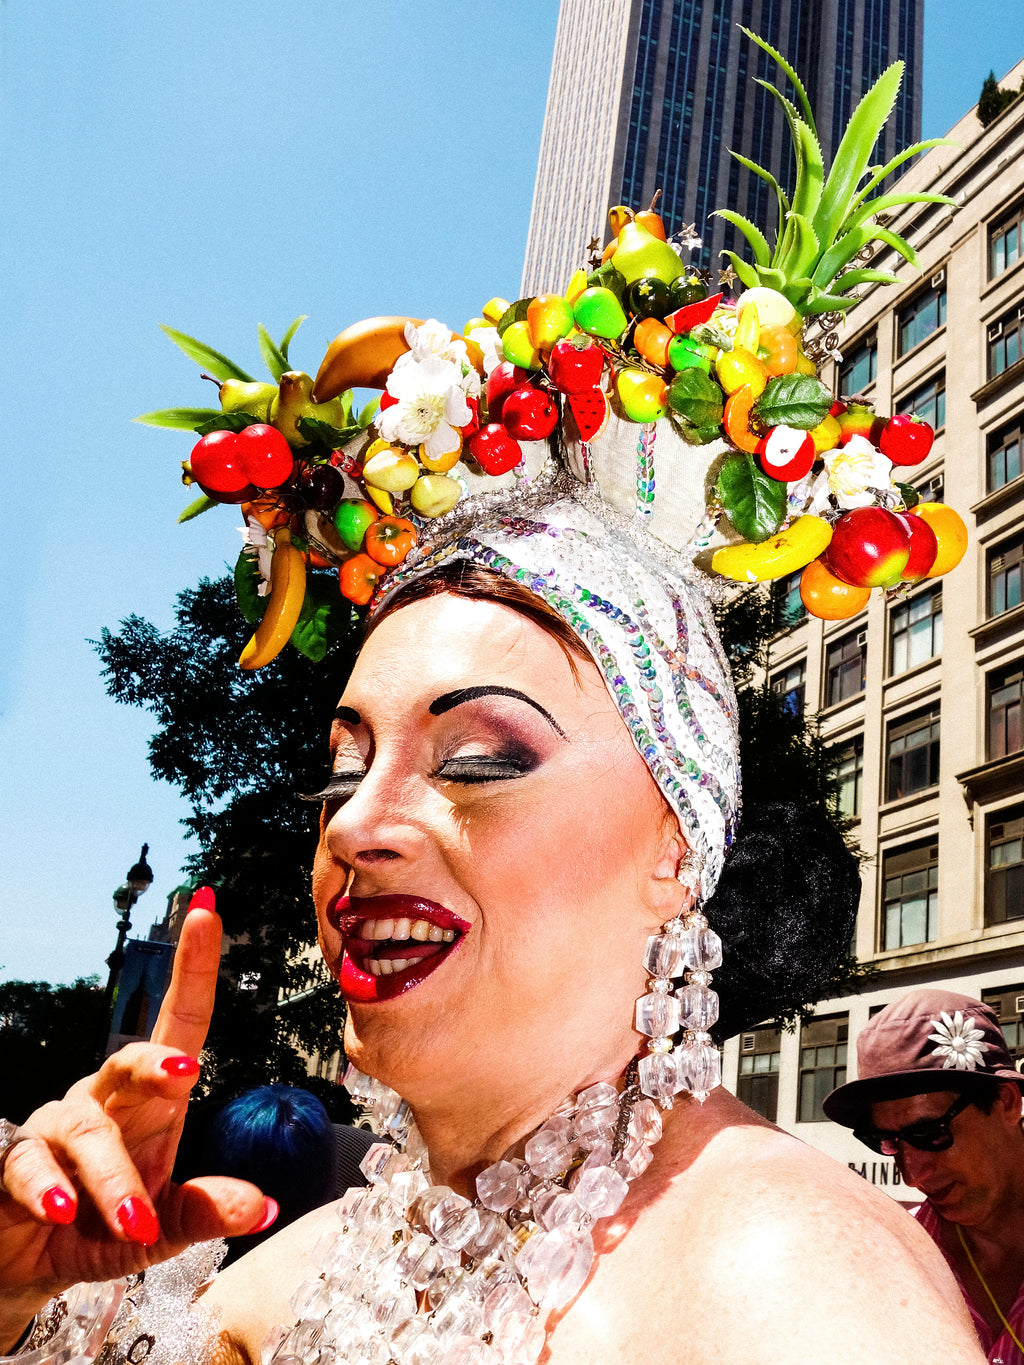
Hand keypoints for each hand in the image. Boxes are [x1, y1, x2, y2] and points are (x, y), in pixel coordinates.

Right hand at [0, 891, 270, 1333]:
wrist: (27, 1266)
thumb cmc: (102, 1229)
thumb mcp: (162, 1228)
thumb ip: (204, 1212)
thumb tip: (267, 1207)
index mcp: (150, 1103)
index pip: (178, 1025)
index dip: (194, 970)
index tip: (210, 911)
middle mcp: (102, 1101)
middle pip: (128, 1062)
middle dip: (155, 1065)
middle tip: (187, 1076)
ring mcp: (54, 1127)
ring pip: (85, 1130)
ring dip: (111, 1176)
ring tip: (134, 1221)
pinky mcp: (11, 1162)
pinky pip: (25, 1164)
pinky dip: (45, 1188)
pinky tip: (58, 1209)